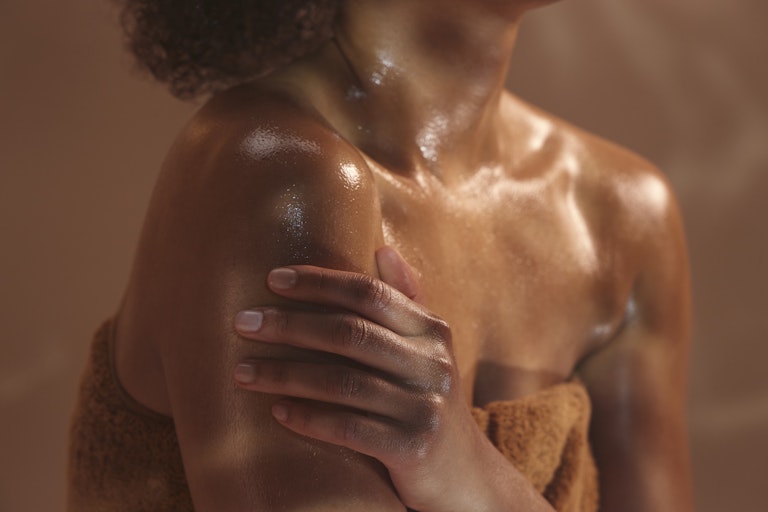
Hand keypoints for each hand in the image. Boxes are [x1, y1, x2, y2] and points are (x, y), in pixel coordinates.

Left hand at [231, 247, 521, 510]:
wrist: (464, 474)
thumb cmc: (427, 400)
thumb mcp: (427, 349)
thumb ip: (407, 301)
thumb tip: (384, 249)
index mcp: (432, 330)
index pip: (370, 293)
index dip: (319, 282)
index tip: (272, 279)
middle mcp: (432, 363)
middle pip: (350, 333)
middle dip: (290, 325)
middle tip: (242, 322)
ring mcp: (425, 406)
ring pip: (342, 382)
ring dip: (284, 374)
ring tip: (242, 371)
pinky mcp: (413, 448)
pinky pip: (349, 429)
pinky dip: (308, 419)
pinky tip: (276, 412)